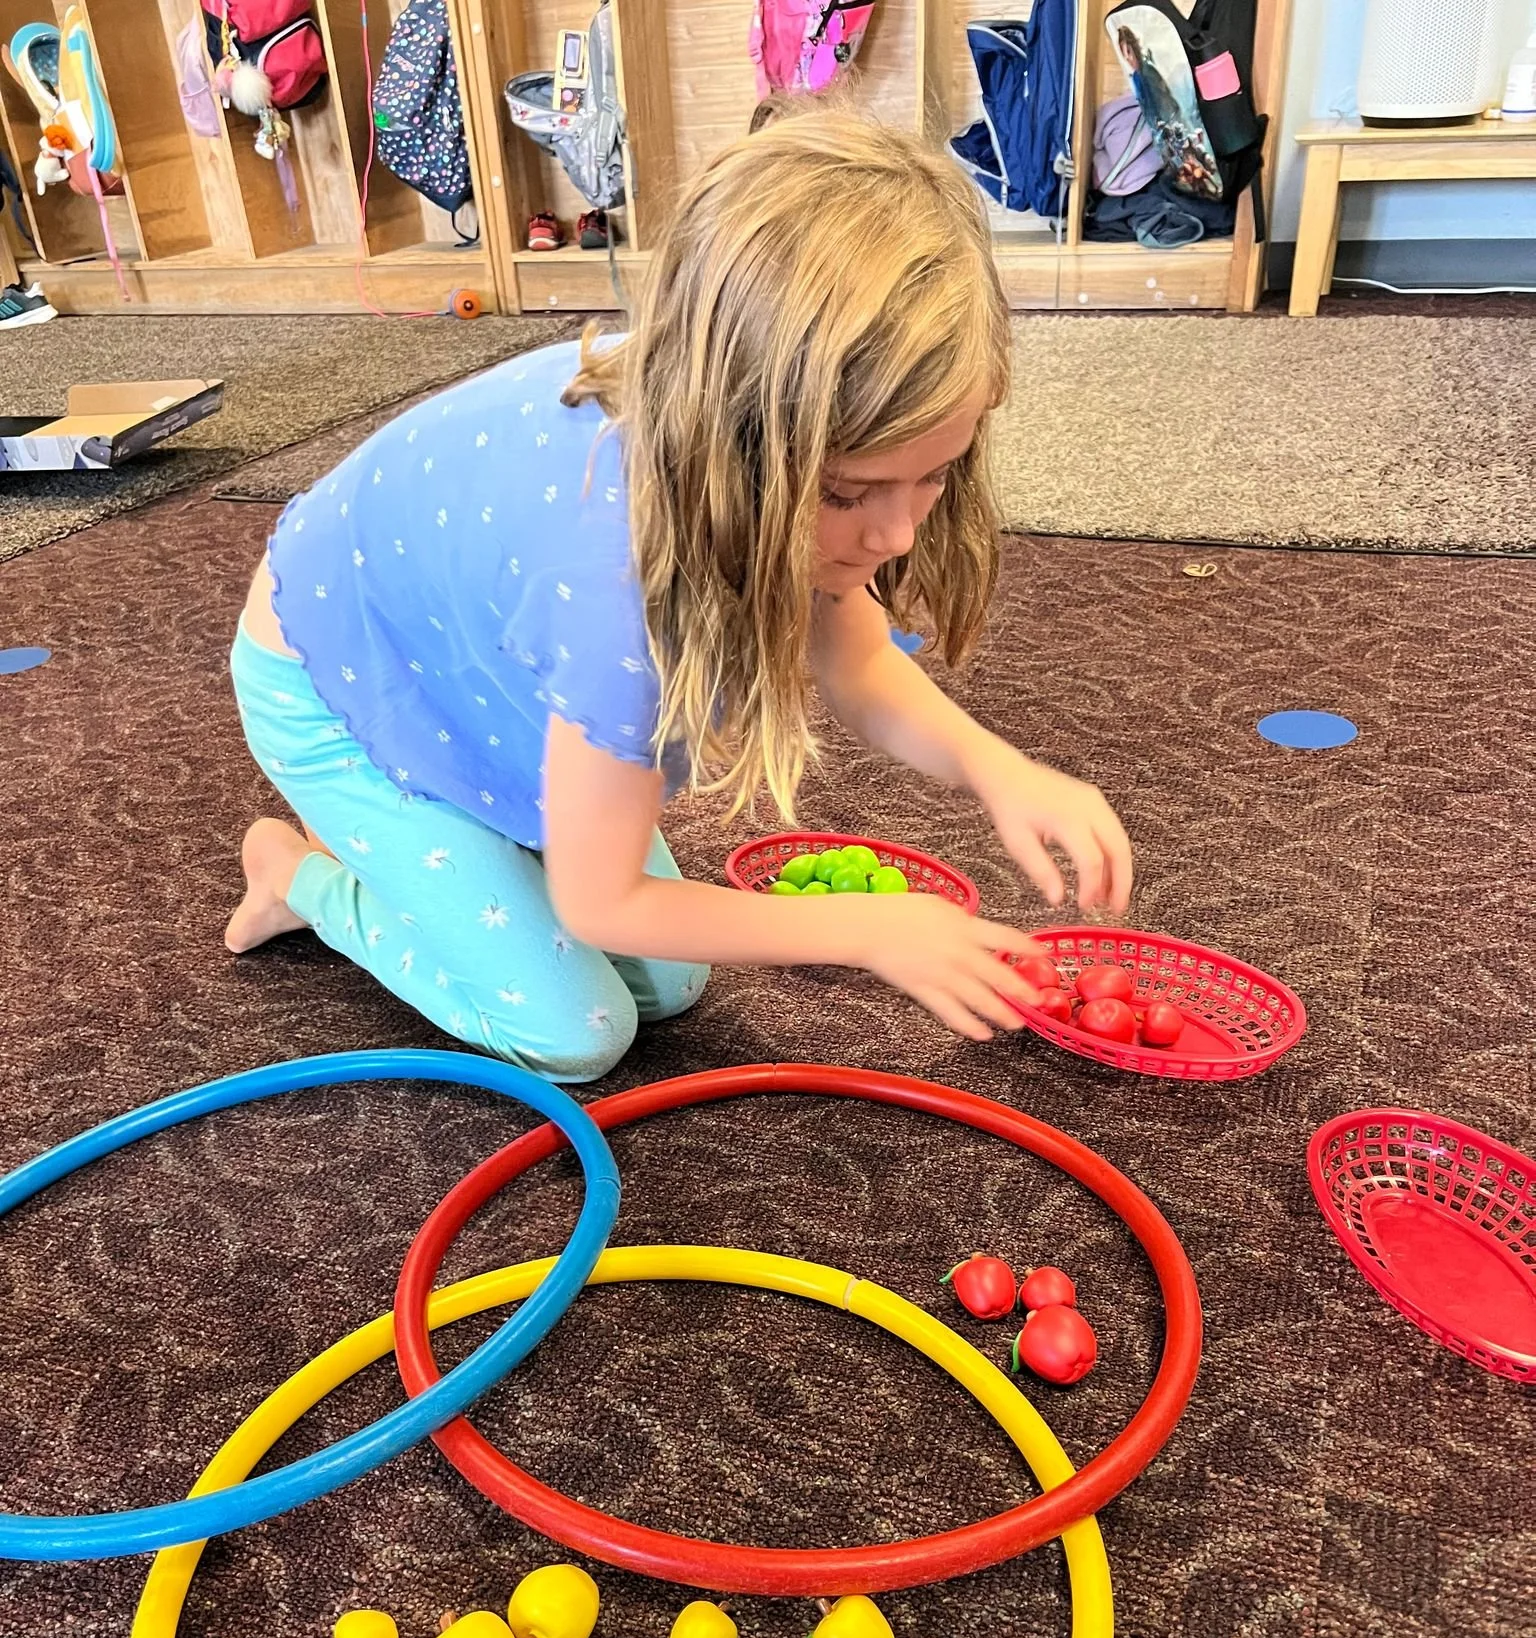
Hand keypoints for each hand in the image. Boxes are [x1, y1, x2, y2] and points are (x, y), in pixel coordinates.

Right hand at [842, 894, 1048, 1041]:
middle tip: (1037, 1001)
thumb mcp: (940, 906)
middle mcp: (958, 953)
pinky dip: (969, 1025)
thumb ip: (964, 921)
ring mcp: (942, 975)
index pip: (1005, 938)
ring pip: (979, 999)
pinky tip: (982, 1033)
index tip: (1044, 955)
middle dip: (1021, 991)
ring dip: (1001, 1013)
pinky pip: (951, 1013)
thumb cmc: (899, 911)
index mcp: (964, 928)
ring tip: (1016, 1023)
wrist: (868, 928)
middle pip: (998, 975)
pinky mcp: (925, 991)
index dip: (1028, 948)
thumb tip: (978, 932)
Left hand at [970, 745, 1132, 913]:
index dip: (1091, 887)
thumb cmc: (1011, 808)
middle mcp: (1088, 807)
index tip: (1084, 906)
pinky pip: (1113, 831)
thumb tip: (1058, 900)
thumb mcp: (1018, 844)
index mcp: (1067, 819)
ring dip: (1119, 870)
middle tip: (1116, 909)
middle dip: (1121, 882)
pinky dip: (1112, 855)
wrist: (1009, 776)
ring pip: (1120, 840)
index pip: (1091, 860)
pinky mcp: (1096, 800)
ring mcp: (1095, 801)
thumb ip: (1041, 872)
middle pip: (1118, 849)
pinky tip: (1103, 875)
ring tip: (1111, 898)